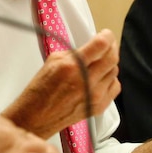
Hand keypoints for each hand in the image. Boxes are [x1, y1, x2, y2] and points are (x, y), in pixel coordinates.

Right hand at [2, 29, 120, 138]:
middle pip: (113, 57)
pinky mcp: (99, 106)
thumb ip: (75, 52)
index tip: (105, 35)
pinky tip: (99, 79)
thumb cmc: (41, 90)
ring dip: (108, 64)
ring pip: (114, 71)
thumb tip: (92, 46)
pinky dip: (109, 79)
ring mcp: (95, 96)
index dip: (107, 36)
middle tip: (106, 45)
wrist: (36, 117)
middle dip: (111, 47)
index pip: (101, 45)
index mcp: (73, 66)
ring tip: (97, 64)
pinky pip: (115, 86)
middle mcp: (87, 81)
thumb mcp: (53, 61)